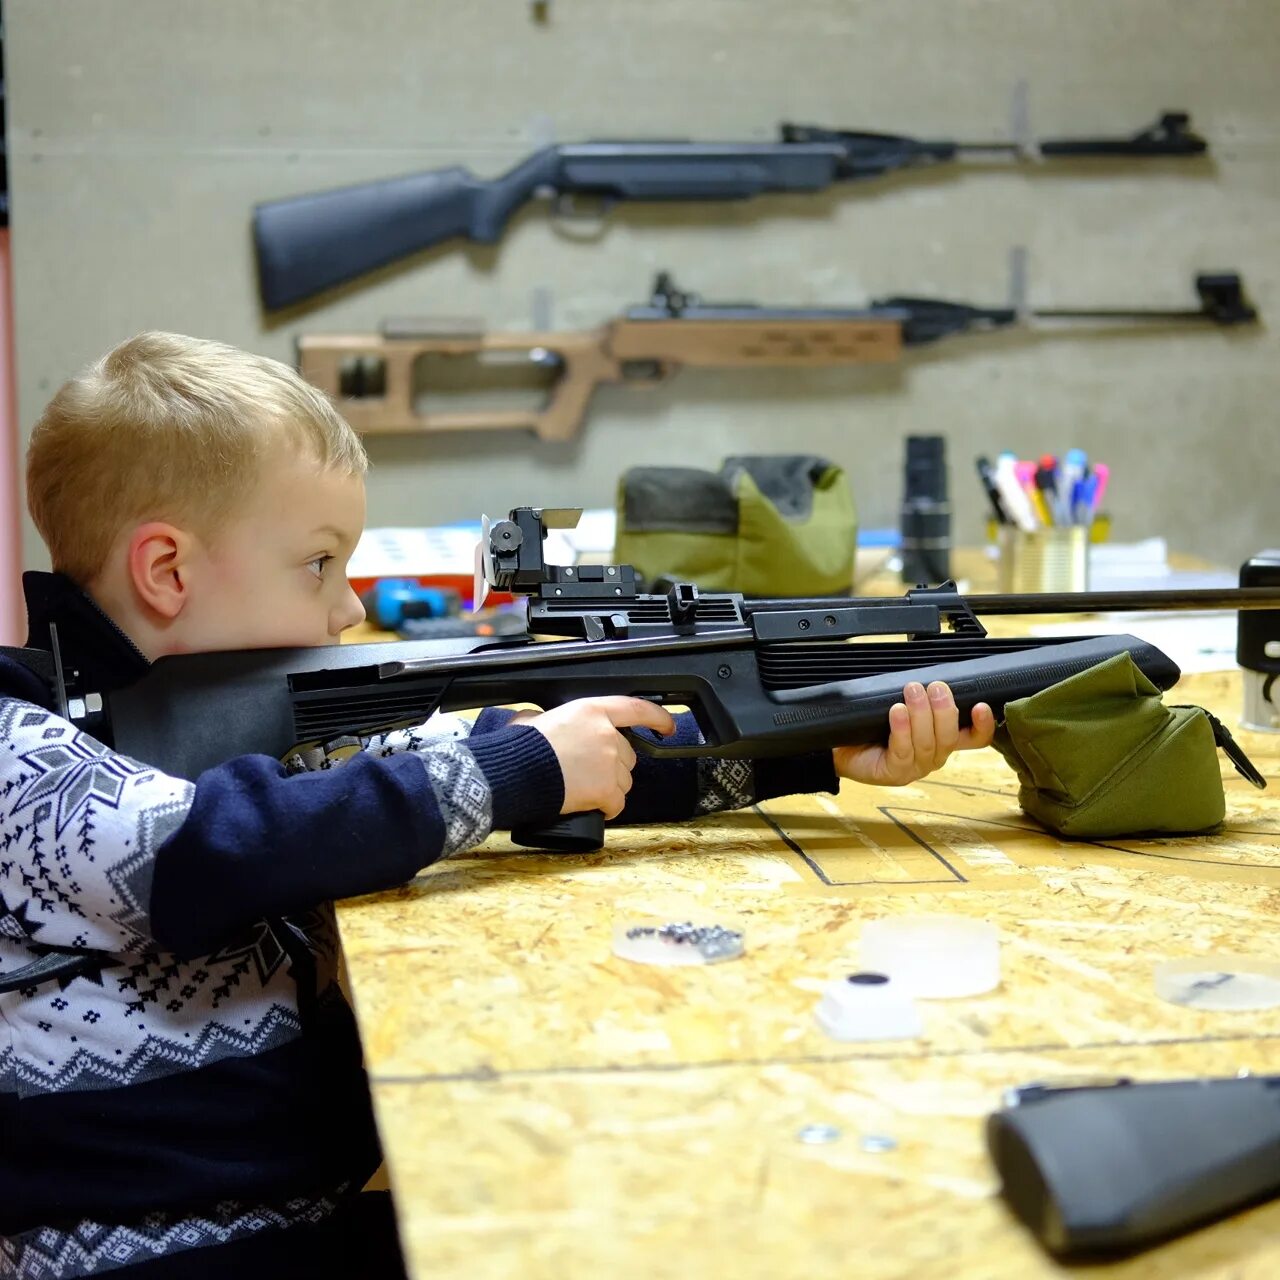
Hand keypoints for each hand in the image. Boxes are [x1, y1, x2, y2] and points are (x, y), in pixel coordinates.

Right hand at [523, 697, 676, 817]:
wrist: (516, 773)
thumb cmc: (520, 748)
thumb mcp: (533, 720)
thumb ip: (548, 718)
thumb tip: (539, 722)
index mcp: (591, 711)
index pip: (636, 709)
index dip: (657, 717)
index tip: (668, 726)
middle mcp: (607, 734)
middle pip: (628, 755)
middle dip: (613, 766)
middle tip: (586, 772)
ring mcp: (610, 763)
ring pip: (624, 781)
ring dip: (609, 788)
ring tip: (582, 789)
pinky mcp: (607, 790)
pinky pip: (617, 803)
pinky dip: (607, 808)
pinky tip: (591, 806)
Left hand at [832, 681, 994, 786]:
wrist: (841, 744)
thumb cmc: (874, 724)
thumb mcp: (905, 707)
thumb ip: (924, 697)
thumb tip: (935, 675)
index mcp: (942, 741)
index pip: (974, 739)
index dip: (982, 725)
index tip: (981, 705)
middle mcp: (933, 757)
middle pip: (949, 738)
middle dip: (944, 710)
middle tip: (935, 687)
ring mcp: (914, 768)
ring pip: (926, 743)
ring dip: (921, 714)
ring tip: (912, 691)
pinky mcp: (894, 772)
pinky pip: (902, 750)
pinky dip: (901, 728)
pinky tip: (897, 711)